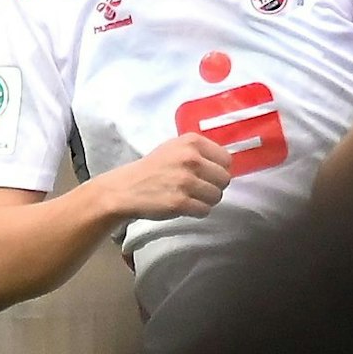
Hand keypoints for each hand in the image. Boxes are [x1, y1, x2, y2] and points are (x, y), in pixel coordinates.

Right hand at [99, 134, 233, 221]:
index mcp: (192, 142)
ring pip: (217, 196)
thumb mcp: (176, 148)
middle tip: (199, 188)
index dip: (219, 169)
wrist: (125, 189)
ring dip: (207, 200)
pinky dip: (198, 211)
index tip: (207, 174)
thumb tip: (228, 165)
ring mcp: (185, 181)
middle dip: (215, 186)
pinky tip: (185, 206)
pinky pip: (205, 210)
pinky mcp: (180, 202)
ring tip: (191, 197)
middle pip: (225, 179)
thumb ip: (201, 152)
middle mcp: (190, 159)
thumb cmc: (154, 168)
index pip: (226, 159)